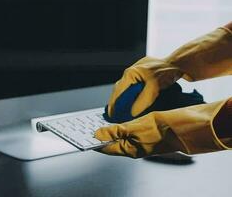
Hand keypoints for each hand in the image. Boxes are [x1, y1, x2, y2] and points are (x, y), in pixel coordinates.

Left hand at [96, 100, 230, 157]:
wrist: (183, 126)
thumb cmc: (161, 129)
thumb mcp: (134, 128)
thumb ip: (115, 131)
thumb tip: (99, 134)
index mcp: (130, 150)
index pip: (106, 148)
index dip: (95, 142)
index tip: (85, 136)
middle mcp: (134, 148)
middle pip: (112, 142)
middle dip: (101, 135)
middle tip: (91, 126)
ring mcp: (140, 142)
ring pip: (120, 136)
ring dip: (110, 130)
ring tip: (101, 121)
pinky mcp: (146, 135)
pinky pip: (129, 131)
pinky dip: (120, 126)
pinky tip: (117, 119)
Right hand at [107, 57, 180, 116]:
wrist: (179, 63)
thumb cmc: (167, 72)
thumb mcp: (154, 87)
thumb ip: (143, 100)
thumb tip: (133, 112)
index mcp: (130, 73)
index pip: (118, 90)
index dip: (113, 103)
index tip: (111, 114)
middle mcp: (131, 72)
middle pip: (121, 89)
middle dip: (117, 101)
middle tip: (115, 114)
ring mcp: (137, 72)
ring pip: (127, 87)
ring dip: (126, 98)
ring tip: (124, 110)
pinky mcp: (144, 74)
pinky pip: (134, 86)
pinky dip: (133, 94)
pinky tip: (135, 101)